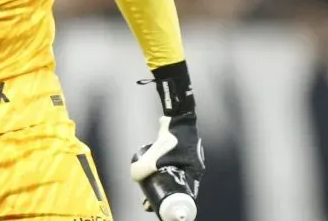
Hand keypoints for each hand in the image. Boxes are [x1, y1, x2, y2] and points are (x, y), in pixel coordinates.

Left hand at [132, 61, 204, 203]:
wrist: (177, 117)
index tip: (159, 209)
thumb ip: (142, 168)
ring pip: (169, 177)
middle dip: (161, 195)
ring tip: (144, 191)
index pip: (185, 195)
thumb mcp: (155, 157)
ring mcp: (183, 160)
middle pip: (175, 188)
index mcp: (193, 173)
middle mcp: (190, 169)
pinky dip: (156, 172)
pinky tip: (146, 175)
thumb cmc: (174, 139)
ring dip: (157, 184)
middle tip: (148, 203)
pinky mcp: (174, 152)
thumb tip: (134, 177)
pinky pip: (165, 166)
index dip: (172, 204)